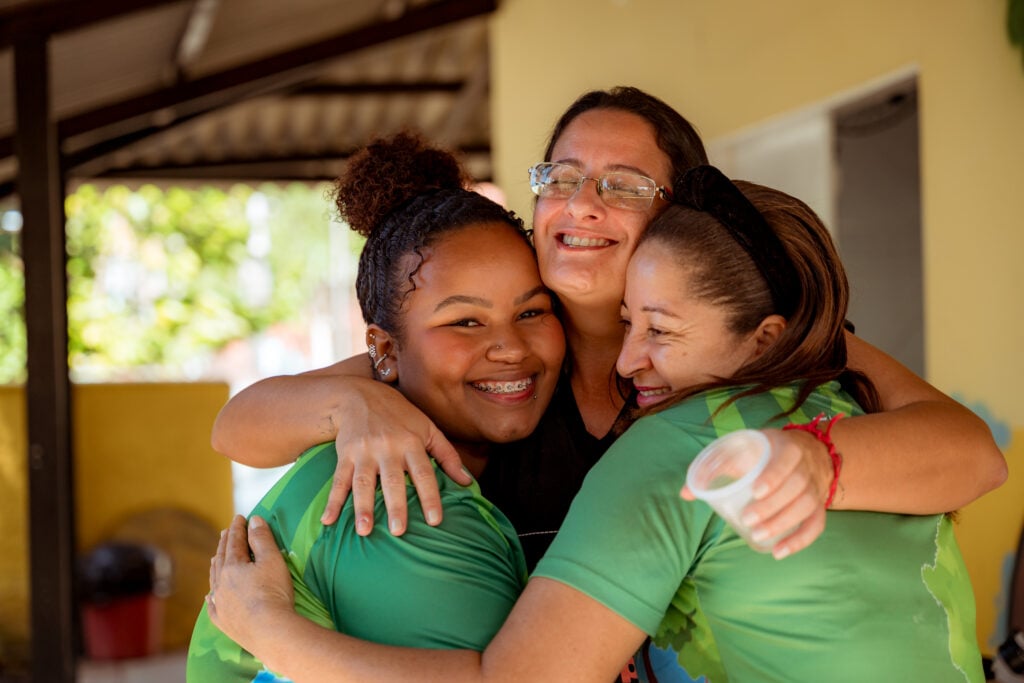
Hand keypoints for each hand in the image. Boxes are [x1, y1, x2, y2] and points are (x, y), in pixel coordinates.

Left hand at [207, 515, 294, 651]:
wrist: (269, 631)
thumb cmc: (274, 592)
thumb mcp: (272, 560)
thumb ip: (261, 539)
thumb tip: (253, 520)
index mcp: (232, 566)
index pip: (234, 542)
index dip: (238, 528)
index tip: (239, 518)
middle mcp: (221, 583)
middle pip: (221, 558)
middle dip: (225, 543)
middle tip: (226, 533)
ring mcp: (220, 603)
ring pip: (214, 580)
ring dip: (215, 565)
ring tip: (215, 557)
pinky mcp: (223, 621)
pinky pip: (212, 606)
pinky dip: (210, 597)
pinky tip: (209, 595)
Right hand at [320, 377, 469, 534]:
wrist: (360, 395)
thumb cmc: (400, 416)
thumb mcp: (428, 428)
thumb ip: (447, 455)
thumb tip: (467, 482)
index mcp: (412, 443)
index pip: (424, 473)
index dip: (430, 496)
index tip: (435, 521)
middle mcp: (388, 447)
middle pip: (393, 481)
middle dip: (395, 506)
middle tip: (398, 531)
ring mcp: (364, 452)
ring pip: (363, 483)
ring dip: (362, 507)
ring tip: (363, 531)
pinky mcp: (345, 455)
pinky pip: (338, 480)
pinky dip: (332, 501)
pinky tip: (327, 520)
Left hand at [681, 428, 832, 559]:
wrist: (805, 453)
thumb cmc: (764, 453)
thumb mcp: (741, 451)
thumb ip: (714, 469)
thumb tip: (685, 493)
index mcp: (787, 446)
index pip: (787, 458)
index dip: (774, 475)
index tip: (755, 491)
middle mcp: (806, 466)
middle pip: (797, 487)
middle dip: (772, 506)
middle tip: (748, 520)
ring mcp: (816, 487)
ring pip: (807, 506)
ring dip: (784, 524)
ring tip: (758, 536)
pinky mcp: (819, 506)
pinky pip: (817, 525)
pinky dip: (801, 540)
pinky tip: (779, 552)